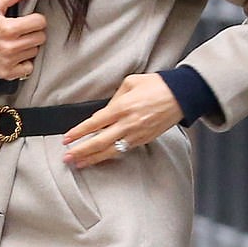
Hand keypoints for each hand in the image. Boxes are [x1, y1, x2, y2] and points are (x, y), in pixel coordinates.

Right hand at [0, 0, 46, 80]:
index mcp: (7, 28)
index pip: (39, 22)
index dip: (36, 18)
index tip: (30, 19)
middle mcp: (10, 46)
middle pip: (40, 37)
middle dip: (34, 31)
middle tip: (22, 30)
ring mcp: (9, 61)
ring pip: (35, 51)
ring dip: (29, 45)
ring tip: (17, 41)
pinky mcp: (7, 72)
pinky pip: (28, 68)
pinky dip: (24, 62)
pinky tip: (16, 54)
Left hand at [62, 73, 182, 167]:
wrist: (181, 95)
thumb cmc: (156, 85)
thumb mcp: (130, 83)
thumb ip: (114, 98)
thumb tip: (105, 111)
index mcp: (122, 107)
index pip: (94, 123)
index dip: (79, 132)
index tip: (66, 138)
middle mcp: (128, 123)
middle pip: (99, 141)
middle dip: (81, 151)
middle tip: (67, 157)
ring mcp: (136, 134)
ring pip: (110, 151)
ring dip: (92, 158)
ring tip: (79, 163)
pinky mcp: (144, 140)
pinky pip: (123, 150)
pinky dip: (109, 155)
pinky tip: (99, 158)